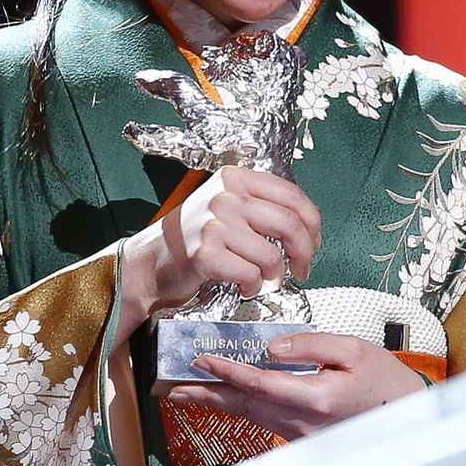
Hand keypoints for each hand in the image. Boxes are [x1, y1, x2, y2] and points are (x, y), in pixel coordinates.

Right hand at [116, 166, 320, 343]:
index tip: (314, 242)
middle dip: (304, 253)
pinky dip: (253, 287)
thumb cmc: (194, 238)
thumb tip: (307, 224)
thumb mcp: (227, 206)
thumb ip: (261, 205)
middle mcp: (225, 196)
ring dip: (274, 275)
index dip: (312, 223)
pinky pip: (251, 275)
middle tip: (301, 269)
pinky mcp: (205, 254)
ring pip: (271, 255)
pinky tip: (243, 286)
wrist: (151, 262)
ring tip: (261, 279)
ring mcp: (214, 224)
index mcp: (235, 178)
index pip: (291, 195)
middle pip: (289, 224)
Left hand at [165, 331, 427, 439]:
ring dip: (217, 402)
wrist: (408, 417)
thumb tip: (271, 348)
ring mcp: (301, 434)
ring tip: (187, 392)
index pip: (260, 383)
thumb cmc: (384, 380)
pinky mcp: (303, 436)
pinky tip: (224, 398)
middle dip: (206, 395)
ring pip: (249, 415)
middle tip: (172, 388)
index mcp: (315, 398)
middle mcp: (302, 421)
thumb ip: (310, 345)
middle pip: (244, 406)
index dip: (228, 371)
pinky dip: (239, 407)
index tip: (202, 360)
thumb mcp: (353, 350)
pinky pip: (263, 419)